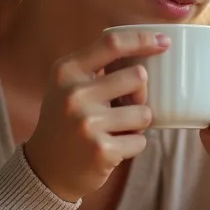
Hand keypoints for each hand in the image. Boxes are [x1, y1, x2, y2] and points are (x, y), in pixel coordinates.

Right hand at [24, 30, 169, 201]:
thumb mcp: (67, 85)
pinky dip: (132, 146)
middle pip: (138, 77)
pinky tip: (112, 149)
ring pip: (144, 113)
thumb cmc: (65, 121)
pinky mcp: (102, 150)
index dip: (142, 39)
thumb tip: (145, 47)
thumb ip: (96, 67)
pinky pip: (140, 141)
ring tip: (115, 130)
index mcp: (67, 71)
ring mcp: (87, 123)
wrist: (45, 170)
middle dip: (140, 94)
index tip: (164, 42)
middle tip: (124, 107)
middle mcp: (74, 94)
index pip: (111, 43)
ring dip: (137, 124)